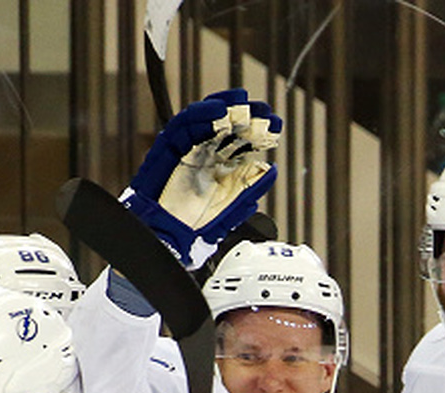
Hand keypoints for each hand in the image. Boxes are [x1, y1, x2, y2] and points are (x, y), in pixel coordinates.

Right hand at [123, 88, 280, 269]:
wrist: (169, 236)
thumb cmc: (197, 227)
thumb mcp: (233, 207)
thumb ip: (252, 188)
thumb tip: (271, 168)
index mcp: (224, 166)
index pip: (244, 141)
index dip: (260, 130)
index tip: (275, 125)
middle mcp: (208, 154)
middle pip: (229, 126)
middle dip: (247, 114)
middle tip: (262, 109)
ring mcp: (189, 149)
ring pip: (206, 120)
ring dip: (224, 108)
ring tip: (241, 103)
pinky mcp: (170, 149)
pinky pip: (182, 126)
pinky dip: (199, 115)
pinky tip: (217, 112)